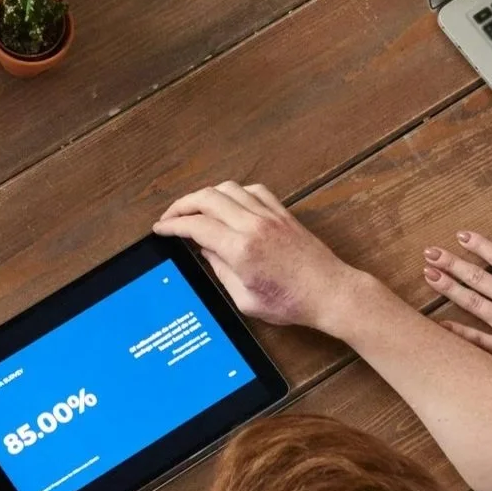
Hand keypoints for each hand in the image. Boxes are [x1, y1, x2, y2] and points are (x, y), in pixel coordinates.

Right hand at [154, 181, 367, 332]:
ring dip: (206, 195)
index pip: (196, 226)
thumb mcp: (246, 299)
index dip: (173, 225)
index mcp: (241, 249)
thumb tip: (205, 252)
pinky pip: (253, 190)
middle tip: (170, 216)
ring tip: (195, 208)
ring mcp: (269, 215)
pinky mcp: (282, 213)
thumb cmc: (292, 302)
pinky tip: (229, 203)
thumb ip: (220, 272)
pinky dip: (234, 192)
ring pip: (228, 188)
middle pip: (206, 198)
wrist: (330, 292)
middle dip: (182, 205)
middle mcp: (253, 225)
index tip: (161, 228)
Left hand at [422, 233, 491, 391]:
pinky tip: (439, 323)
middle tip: (430, 253)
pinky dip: (458, 332)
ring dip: (449, 288)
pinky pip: (478, 340)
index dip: (478, 245)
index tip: (460, 236)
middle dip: (452, 263)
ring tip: (428, 275)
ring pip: (472, 303)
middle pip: (478, 278)